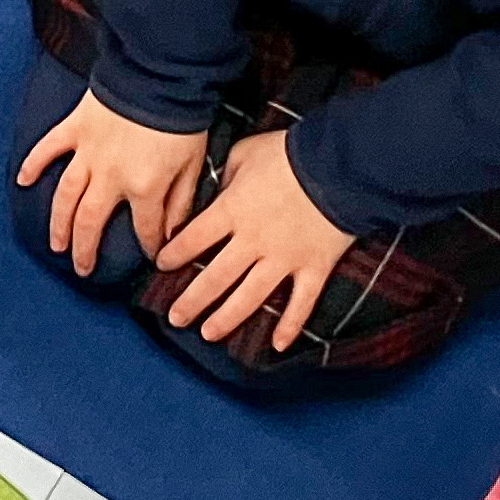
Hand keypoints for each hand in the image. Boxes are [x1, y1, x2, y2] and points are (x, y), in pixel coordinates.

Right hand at [15, 91, 210, 274]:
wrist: (159, 76)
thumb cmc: (181, 119)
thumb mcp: (193, 165)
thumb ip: (180, 202)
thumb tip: (170, 231)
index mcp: (144, 188)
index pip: (145, 229)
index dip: (148, 246)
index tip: (150, 256)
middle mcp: (110, 177)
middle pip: (91, 222)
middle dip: (85, 250)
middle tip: (81, 269)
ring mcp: (87, 153)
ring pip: (66, 197)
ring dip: (58, 223)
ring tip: (55, 244)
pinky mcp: (75, 129)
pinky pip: (48, 149)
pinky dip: (33, 164)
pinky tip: (23, 181)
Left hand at [153, 127, 356, 353]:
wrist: (339, 165)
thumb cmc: (289, 153)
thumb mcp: (245, 153)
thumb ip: (225, 174)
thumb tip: (216, 190)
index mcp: (232, 210)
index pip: (193, 238)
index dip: (175, 254)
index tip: (161, 266)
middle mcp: (253, 241)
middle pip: (216, 277)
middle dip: (192, 300)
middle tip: (176, 318)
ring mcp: (284, 259)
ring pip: (249, 296)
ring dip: (227, 318)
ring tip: (208, 334)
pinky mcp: (314, 268)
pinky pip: (301, 304)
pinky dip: (290, 326)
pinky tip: (276, 346)